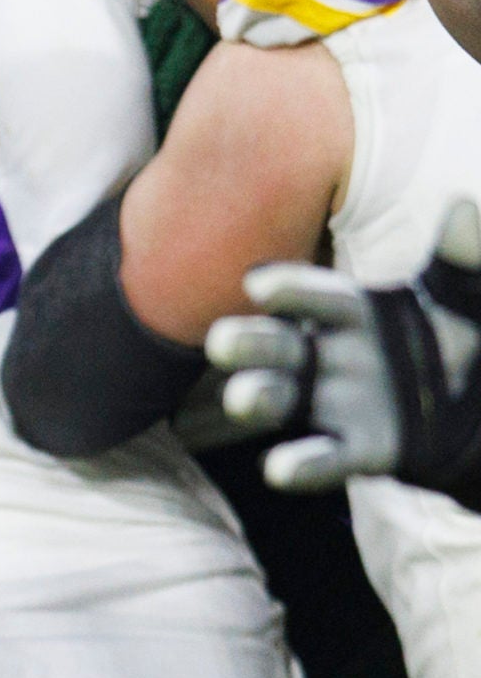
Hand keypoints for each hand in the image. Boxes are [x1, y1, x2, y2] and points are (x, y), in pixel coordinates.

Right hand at [209, 199, 480, 503]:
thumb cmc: (463, 332)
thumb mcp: (471, 292)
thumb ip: (466, 258)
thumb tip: (466, 209)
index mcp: (351, 309)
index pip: (311, 296)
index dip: (287, 291)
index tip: (260, 286)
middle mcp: (327, 353)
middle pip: (275, 345)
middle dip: (247, 344)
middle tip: (222, 342)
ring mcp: (334, 403)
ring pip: (280, 396)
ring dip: (256, 397)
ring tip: (243, 399)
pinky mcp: (356, 450)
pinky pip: (321, 457)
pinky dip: (299, 464)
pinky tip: (279, 468)